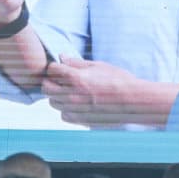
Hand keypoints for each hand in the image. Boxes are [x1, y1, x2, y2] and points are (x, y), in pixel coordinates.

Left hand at [41, 56, 163, 127]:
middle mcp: (71, 95)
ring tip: (71, 92)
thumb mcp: (98, 66)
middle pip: (46, 87)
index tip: (60, 68)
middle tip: (60, 80)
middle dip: (51, 81)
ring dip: (57, 96)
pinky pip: (64, 115)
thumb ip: (76, 63)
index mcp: (76, 78)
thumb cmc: (118, 81)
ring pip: (53, 102)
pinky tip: (76, 104)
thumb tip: (62, 57)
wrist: (132, 101)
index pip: (51, 70)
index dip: (55, 67)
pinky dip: (66, 110)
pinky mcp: (80, 120)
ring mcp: (75, 109)